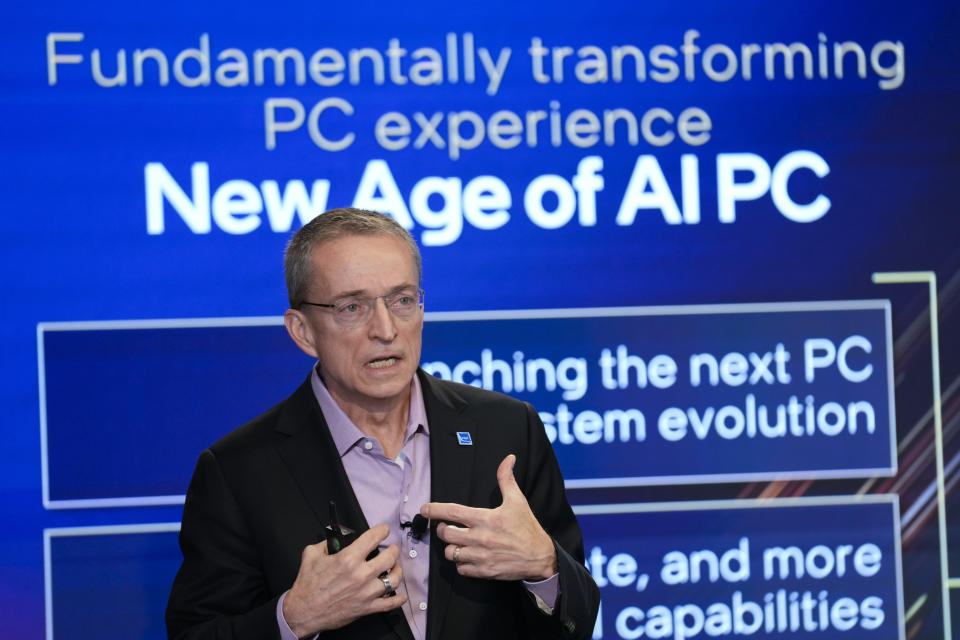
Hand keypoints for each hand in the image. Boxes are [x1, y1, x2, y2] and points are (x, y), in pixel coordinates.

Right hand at [282, 524, 406, 636]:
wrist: (303, 612)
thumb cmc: (307, 586)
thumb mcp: (311, 554)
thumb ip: (327, 542)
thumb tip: (337, 537)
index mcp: (347, 559)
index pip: (374, 538)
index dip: (382, 530)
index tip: (383, 530)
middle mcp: (360, 575)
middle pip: (390, 557)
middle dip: (393, 549)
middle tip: (391, 548)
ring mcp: (365, 593)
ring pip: (394, 579)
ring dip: (397, 571)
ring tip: (394, 567)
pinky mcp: (366, 608)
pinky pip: (389, 604)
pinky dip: (398, 599)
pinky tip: (400, 594)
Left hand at [420, 454, 556, 581]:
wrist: (540, 556)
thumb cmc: (527, 527)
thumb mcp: (517, 500)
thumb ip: (506, 479)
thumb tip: (508, 459)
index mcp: (486, 518)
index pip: (453, 512)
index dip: (434, 510)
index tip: (424, 509)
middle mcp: (481, 538)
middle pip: (447, 533)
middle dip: (442, 529)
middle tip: (447, 526)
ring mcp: (481, 556)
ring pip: (451, 553)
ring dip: (451, 547)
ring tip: (457, 542)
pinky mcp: (484, 571)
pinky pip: (461, 569)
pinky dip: (461, 563)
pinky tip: (467, 556)